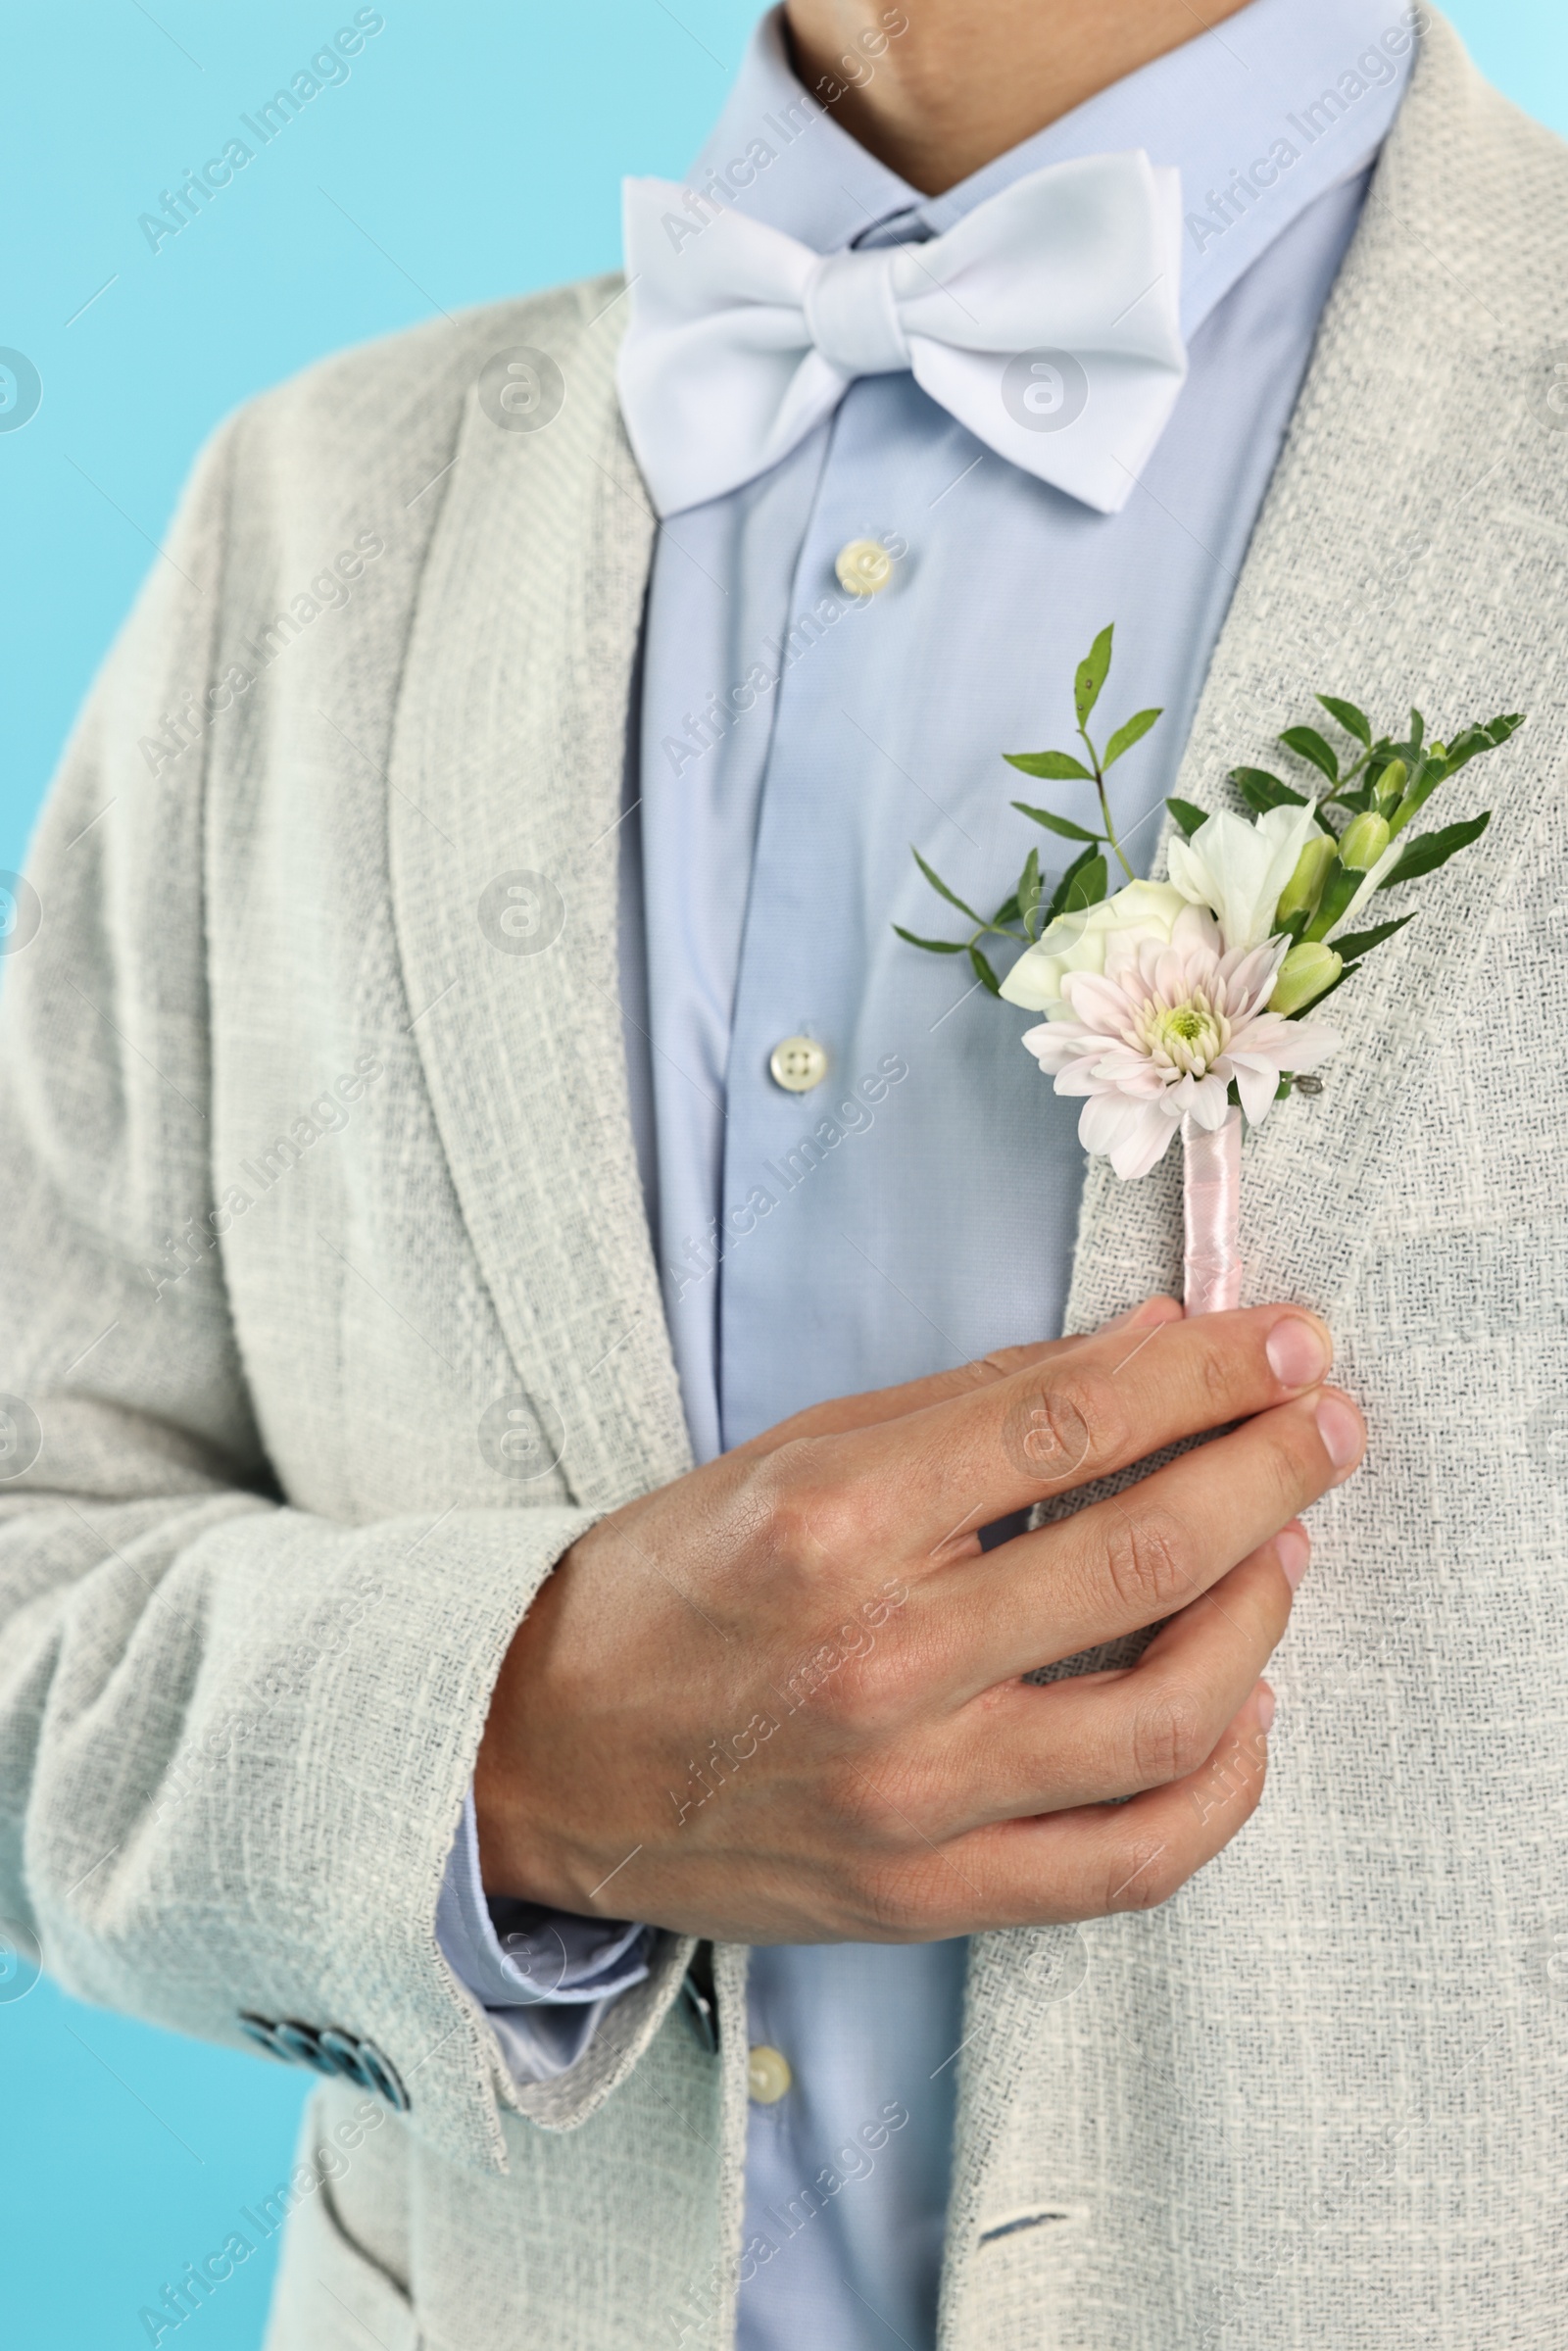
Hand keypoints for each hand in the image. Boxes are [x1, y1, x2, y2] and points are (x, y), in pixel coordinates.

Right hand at [474, 1299, 1363, 1943]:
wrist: (540, 1760)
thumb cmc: (667, 1589)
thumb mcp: (792, 1454)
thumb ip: (975, 1403)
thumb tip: (1145, 1344)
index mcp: (831, 1522)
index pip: (1070, 1423)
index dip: (1203, 1371)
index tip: (1282, 1335)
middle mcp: (879, 1659)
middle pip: (1141, 1553)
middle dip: (1268, 1469)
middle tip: (1326, 1418)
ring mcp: (913, 1793)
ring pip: (1167, 1711)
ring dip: (1262, 1611)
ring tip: (1284, 1546)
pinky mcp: (932, 1893)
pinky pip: (1132, 1859)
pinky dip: (1222, 1783)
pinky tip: (1243, 1706)